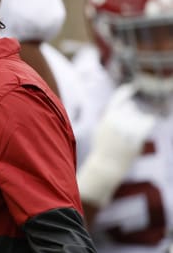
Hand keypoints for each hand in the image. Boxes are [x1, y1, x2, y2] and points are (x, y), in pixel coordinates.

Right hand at [77, 83, 156, 207]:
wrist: (106, 165)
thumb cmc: (104, 148)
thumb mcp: (102, 128)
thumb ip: (113, 116)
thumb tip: (130, 105)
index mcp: (106, 118)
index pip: (117, 99)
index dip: (125, 91)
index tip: (132, 87)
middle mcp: (116, 122)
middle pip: (130, 108)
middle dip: (131, 113)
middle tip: (128, 122)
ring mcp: (125, 130)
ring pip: (138, 117)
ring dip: (138, 120)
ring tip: (132, 129)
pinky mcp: (135, 139)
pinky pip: (146, 125)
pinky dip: (148, 121)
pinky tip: (150, 120)